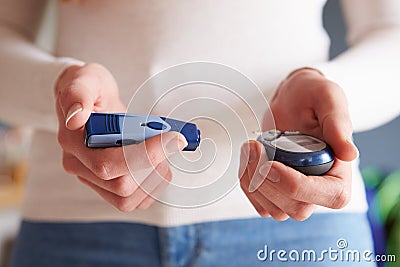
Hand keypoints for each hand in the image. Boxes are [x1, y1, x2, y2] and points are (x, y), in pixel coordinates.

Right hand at [55, 63, 186, 211]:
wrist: (93, 101)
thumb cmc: (90, 89)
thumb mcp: (85, 79)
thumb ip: (78, 94)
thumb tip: (75, 117)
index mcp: (73, 143)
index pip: (107, 164)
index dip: (145, 155)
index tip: (173, 137)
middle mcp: (80, 167)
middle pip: (122, 186)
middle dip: (154, 163)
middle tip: (170, 138)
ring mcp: (94, 180)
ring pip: (129, 199)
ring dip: (155, 176)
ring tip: (162, 148)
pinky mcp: (109, 188)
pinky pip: (135, 200)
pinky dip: (154, 184)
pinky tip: (158, 162)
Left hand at [239, 68, 358, 220]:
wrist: (292, 99)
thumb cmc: (313, 97)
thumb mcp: (328, 99)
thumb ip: (338, 123)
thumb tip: (349, 153)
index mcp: (341, 173)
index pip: (327, 196)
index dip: (294, 185)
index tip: (269, 163)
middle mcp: (321, 190)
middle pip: (295, 208)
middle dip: (267, 181)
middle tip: (254, 148)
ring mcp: (297, 195)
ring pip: (274, 209)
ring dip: (253, 182)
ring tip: (249, 148)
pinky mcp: (277, 193)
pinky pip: (260, 204)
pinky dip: (248, 185)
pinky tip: (247, 160)